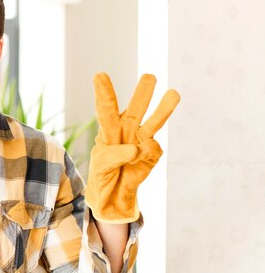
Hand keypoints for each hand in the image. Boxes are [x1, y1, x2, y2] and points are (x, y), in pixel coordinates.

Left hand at [85, 73, 179, 222]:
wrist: (113, 197)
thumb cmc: (102, 176)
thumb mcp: (100, 166)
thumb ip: (114, 155)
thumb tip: (137, 147)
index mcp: (108, 130)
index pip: (106, 110)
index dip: (105, 93)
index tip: (99, 75)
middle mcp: (126, 130)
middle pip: (135, 109)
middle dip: (142, 94)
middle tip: (149, 76)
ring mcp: (141, 140)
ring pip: (154, 122)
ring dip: (164, 109)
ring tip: (174, 93)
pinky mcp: (153, 153)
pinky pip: (153, 150)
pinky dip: (146, 156)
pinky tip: (137, 163)